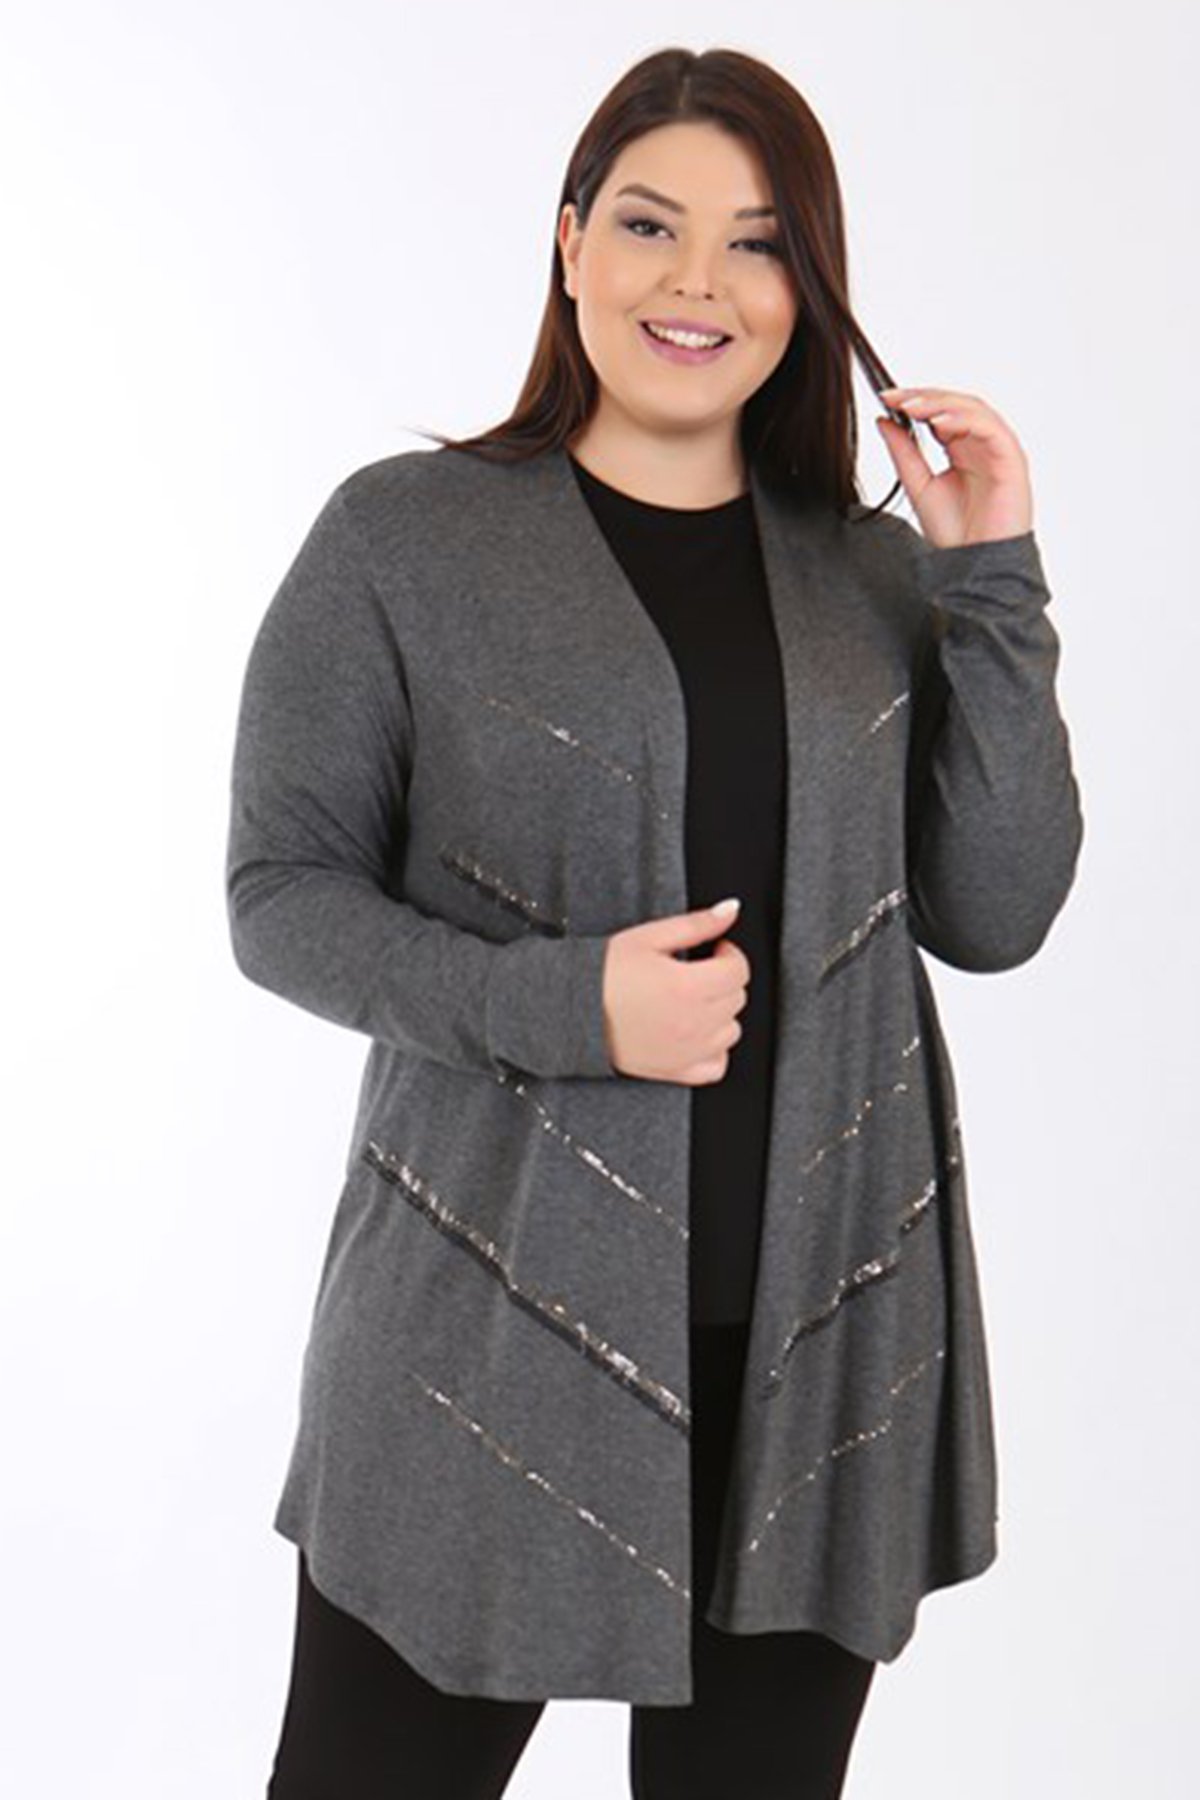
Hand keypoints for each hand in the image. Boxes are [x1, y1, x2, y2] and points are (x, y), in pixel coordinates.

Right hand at [603, 901, 749, 1084]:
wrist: (572, 1009)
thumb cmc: (604, 974)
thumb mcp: (649, 937)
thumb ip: (697, 924)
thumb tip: (730, 911)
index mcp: (688, 986)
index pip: (738, 970)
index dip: (729, 954)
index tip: (716, 950)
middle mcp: (693, 1023)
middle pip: (736, 998)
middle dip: (724, 980)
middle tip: (700, 971)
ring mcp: (686, 1051)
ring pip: (732, 1031)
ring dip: (721, 1013)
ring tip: (695, 1000)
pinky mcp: (675, 1071)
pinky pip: (717, 1066)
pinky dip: (715, 1050)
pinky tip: (699, 1033)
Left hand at [875, 385, 1033, 546]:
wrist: (974, 566)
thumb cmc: (955, 534)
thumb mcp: (918, 485)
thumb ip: (903, 452)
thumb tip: (884, 420)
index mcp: (962, 449)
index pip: (940, 412)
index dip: (914, 401)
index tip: (886, 398)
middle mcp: (981, 445)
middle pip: (957, 404)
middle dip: (925, 397)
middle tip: (896, 398)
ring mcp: (999, 450)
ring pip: (974, 409)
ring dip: (941, 403)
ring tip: (912, 407)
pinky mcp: (1012, 459)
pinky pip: (991, 428)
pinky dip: (964, 420)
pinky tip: (938, 423)